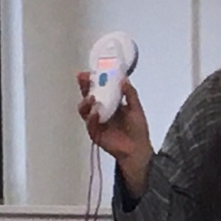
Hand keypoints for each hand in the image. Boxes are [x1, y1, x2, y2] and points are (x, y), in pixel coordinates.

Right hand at [77, 73, 152, 196]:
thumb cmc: (137, 129)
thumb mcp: (136, 108)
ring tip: (91, 97)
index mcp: (111, 103)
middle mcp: (101, 110)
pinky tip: (95, 112)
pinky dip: (91, 117)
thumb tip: (124, 79)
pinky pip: (89, 123)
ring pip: (85, 109)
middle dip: (85, 87)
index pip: (99, 89)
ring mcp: (96, 121)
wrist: (137, 149)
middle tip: (83, 78)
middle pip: (88, 96)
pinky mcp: (94, 132)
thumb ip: (130, 94)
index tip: (90, 72)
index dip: (94, 80)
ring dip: (86, 102)